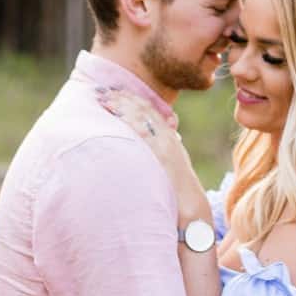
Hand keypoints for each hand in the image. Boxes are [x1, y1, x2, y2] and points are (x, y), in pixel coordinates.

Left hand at [95, 88, 202, 203]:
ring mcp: (164, 144)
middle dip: (124, 98)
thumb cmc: (178, 189)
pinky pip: (142, 132)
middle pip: (144, 110)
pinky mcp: (160, 154)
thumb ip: (162, 151)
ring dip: (122, 105)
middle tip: (103, 91)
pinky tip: (116, 113)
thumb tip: (151, 145)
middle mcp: (168, 137)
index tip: (117, 92)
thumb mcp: (172, 164)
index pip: (150, 111)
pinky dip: (128, 120)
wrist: (192, 204)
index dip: (133, 100)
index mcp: (170, 137)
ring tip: (104, 98)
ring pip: (141, 116)